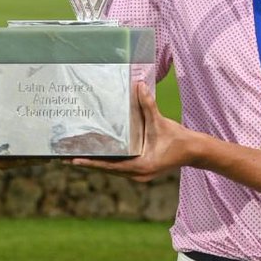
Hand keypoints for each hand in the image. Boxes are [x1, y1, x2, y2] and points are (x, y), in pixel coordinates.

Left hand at [69, 81, 190, 180]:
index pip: (111, 166)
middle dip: (89, 163)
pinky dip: (109, 161)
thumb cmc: (178, 139)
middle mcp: (137, 174)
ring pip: (113, 169)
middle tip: (67, 158)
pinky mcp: (141, 170)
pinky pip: (120, 167)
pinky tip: (98, 155)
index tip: (74, 161)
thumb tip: (139, 86)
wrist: (193, 150)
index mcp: (141, 167)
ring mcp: (139, 174)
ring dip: (97, 163)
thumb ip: (148, 105)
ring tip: (78, 157)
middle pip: (108, 170)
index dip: (92, 163)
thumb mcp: (161, 122)